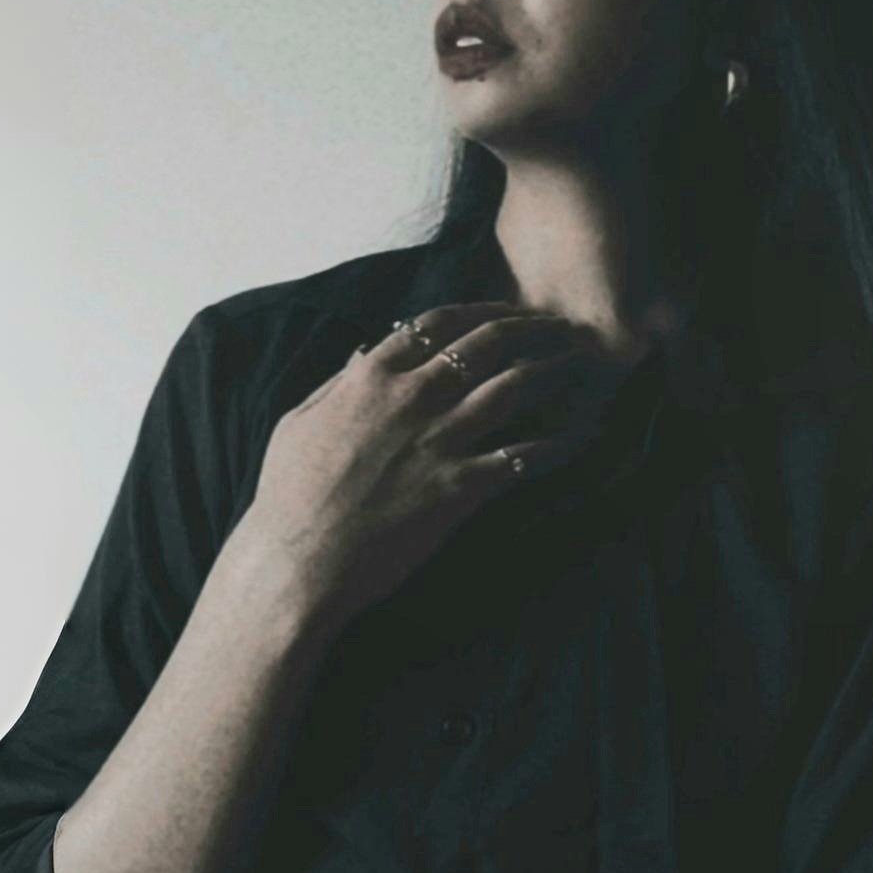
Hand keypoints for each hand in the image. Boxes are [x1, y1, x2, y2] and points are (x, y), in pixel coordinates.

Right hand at [237, 302, 622, 629]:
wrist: (297, 563)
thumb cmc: (288, 496)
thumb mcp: (298, 422)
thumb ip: (336, 382)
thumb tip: (363, 352)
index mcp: (371, 377)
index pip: (437, 323)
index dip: (480, 310)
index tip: (506, 310)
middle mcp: (410, 398)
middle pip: (485, 345)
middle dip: (529, 328)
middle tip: (559, 327)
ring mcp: (437, 442)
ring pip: (513, 388)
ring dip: (554, 370)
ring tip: (580, 363)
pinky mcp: (458, 488)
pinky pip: (521, 457)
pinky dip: (558, 444)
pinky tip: (585, 435)